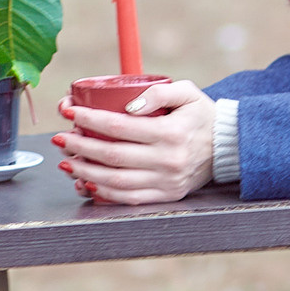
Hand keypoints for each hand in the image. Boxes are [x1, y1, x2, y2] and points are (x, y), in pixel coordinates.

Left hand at [50, 79, 215, 205]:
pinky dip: (102, 192)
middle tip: (60, 138)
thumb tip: (128, 105)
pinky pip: (128, 198)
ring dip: (84, 172)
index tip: (67, 111)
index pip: (119, 126)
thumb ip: (158, 92)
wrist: (229, 146)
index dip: (88, 120)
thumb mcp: (187, 92)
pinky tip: (85, 181)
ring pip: (116, 182)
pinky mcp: (166, 196)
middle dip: (79, 146)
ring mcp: (166, 182)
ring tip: (66, 161)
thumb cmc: (201, 115)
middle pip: (112, 156)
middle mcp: (168, 160)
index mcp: (170, 133)